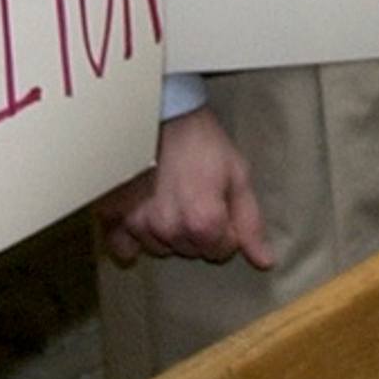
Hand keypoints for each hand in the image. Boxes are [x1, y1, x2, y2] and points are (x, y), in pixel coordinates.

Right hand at [94, 106, 275, 267]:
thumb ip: (250, 222)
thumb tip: (264, 262)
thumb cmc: (203, 143)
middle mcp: (169, 230)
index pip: (222, 251)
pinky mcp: (114, 219)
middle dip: (198, 230)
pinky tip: (144, 217)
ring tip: (170, 197)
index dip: (227, 228)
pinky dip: (134, 239)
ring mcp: (139, 226)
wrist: (162, 116)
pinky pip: (124, 249)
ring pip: (162, 248)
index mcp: (203, 222)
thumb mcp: (237, 175)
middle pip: (191, 250)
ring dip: (169, 231)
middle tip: (195, 195)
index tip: (220, 202)